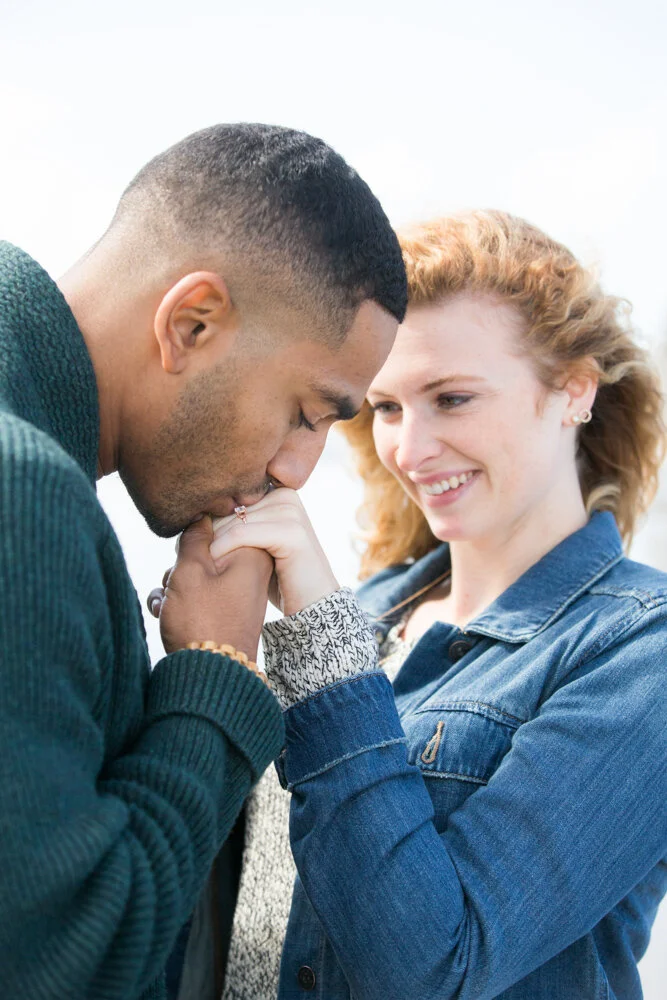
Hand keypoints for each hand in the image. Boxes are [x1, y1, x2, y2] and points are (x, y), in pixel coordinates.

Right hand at [146, 516, 273, 658]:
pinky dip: (180, 601)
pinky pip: (200, 594)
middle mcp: (250, 571)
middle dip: (180, 564)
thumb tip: (202, 516)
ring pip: (199, 573)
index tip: (186, 552)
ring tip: (168, 603)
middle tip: (174, 581)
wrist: (209, 678)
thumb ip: (194, 537)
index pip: (221, 522)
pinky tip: (164, 613)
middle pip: (208, 550)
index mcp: (252, 554)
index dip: (194, 534)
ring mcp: (238, 593)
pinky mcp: (226, 611)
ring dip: (175, 584)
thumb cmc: (202, 621)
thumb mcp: (191, 571)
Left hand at [209, 490, 338, 616]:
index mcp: (277, 492)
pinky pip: (241, 534)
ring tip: (207, 570)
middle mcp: (286, 496)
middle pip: (228, 510)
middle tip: (198, 563)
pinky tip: (215, 568)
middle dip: (209, 537)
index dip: (208, 525)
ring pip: (232, 522)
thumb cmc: (279, 577)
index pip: (228, 500)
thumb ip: (236, 526)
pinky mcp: (291, 532)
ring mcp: (291, 512)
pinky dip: (223, 550)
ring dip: (213, 547)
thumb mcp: (255, 546)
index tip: (196, 550)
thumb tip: (196, 517)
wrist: (312, 604)